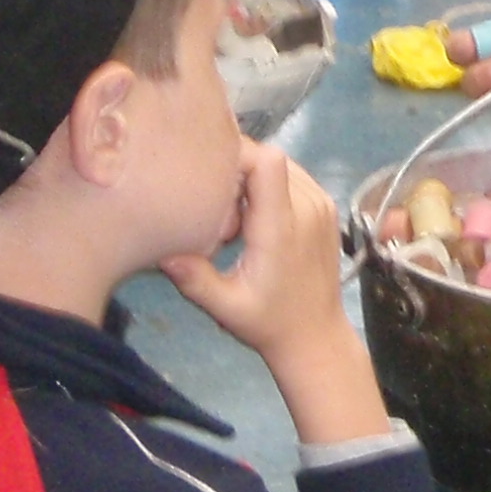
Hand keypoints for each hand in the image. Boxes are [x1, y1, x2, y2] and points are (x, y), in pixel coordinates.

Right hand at [161, 141, 386, 438]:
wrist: (316, 336)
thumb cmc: (269, 323)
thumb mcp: (226, 307)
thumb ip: (196, 279)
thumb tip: (163, 253)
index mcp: (282, 227)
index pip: (266, 161)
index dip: (235, 155)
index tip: (208, 175)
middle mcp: (307, 207)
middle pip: (268, 158)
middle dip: (237, 171)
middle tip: (215, 206)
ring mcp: (322, 204)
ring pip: (280, 164)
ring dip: (253, 179)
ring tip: (235, 215)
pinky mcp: (327, 207)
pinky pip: (294, 177)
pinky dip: (270, 186)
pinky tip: (255, 217)